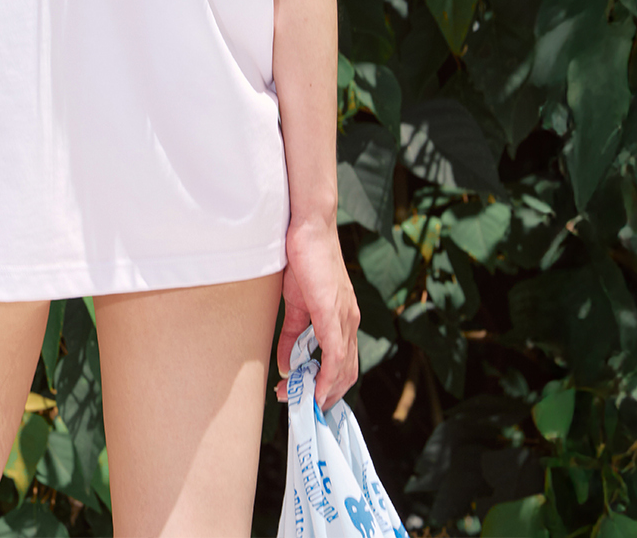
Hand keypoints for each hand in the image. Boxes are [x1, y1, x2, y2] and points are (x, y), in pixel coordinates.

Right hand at [275, 216, 359, 409]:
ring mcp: (344, 318)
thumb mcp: (296, 304)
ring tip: (303, 403)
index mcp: (343, 318)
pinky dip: (326, 378)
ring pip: (343, 369)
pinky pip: (334, 355)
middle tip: (302, 407)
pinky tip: (316, 391)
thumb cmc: (303, 259)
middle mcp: (350, 322)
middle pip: (347, 373)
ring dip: (323, 391)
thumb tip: (286, 365)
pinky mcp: (332, 313)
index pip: (343, 364)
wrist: (308, 228)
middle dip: (325, 395)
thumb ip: (293, 336)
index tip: (308, 399)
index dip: (327, 385)